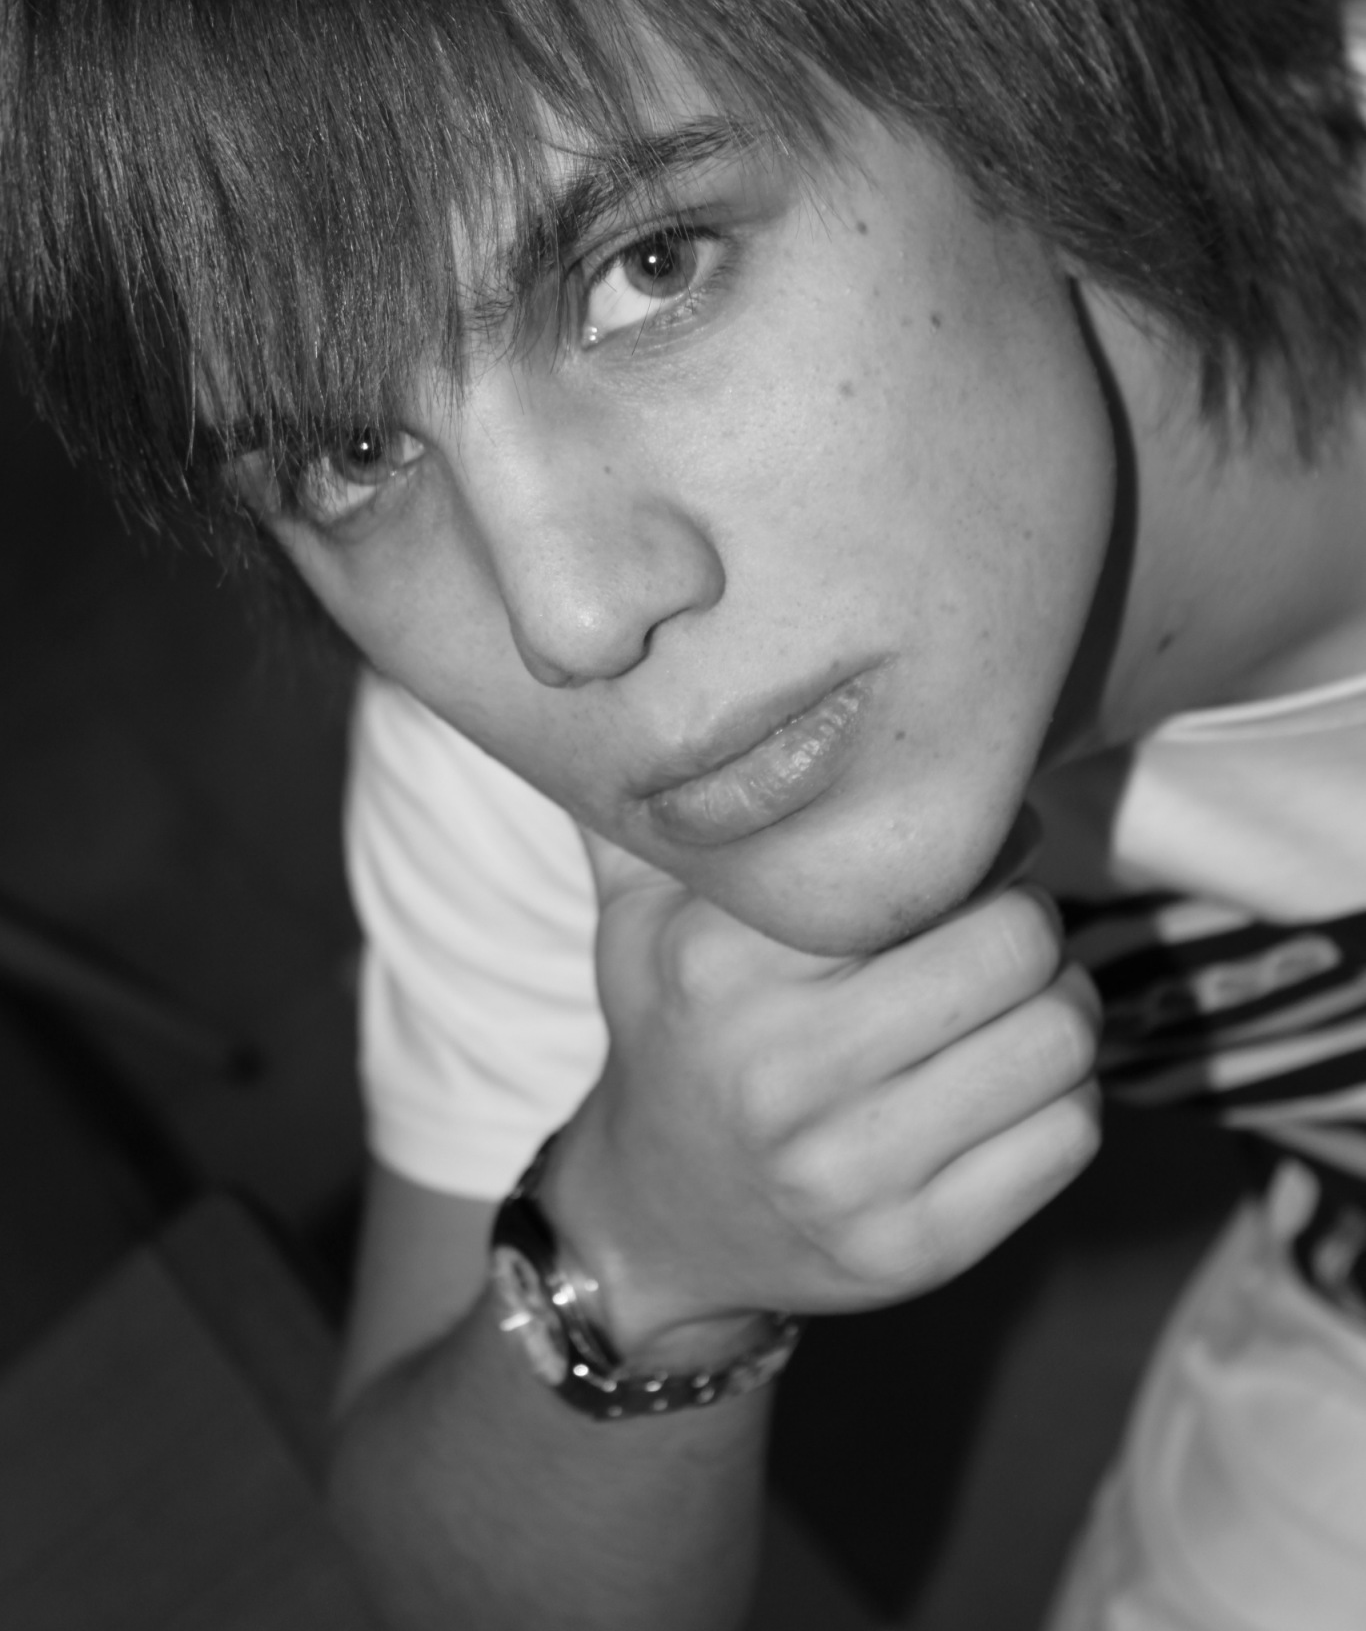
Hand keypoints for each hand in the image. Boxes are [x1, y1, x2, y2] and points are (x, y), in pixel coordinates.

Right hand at [542, 835, 1100, 1361]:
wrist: (656, 1226)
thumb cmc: (674, 1034)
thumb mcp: (633, 916)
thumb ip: (647, 804)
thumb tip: (613, 677)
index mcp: (717, 967)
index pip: (923, 868)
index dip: (983, 845)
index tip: (977, 847)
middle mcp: (780, 1072)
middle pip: (1017, 949)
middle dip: (1033, 925)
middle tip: (1004, 927)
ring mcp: (851, 1173)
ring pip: (1060, 1042)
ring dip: (1062, 1008)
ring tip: (1015, 1002)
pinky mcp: (918, 1250)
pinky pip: (1068, 1138)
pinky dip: (1065, 1097)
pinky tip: (1008, 1085)